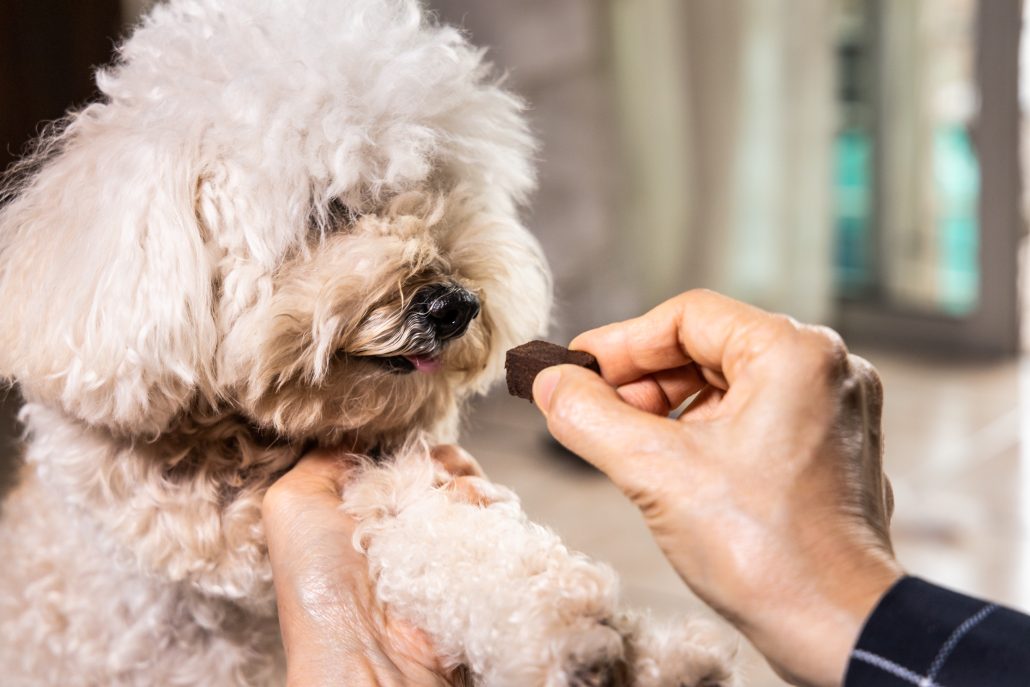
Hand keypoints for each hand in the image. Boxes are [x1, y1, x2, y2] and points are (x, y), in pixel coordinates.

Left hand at [262, 445, 483, 686]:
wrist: (366, 648)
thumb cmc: (320, 582)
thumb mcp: (292, 502)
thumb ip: (322, 457)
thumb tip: (355, 433)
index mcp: (360, 511)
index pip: (396, 457)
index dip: (403, 444)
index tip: (404, 445)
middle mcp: (403, 526)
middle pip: (438, 466)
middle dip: (438, 460)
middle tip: (429, 475)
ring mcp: (442, 544)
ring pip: (470, 486)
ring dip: (462, 480)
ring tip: (446, 497)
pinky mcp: (475, 562)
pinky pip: (494, 515)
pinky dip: (485, 504)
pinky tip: (467, 510)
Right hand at [531, 290, 901, 686]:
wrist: (836, 628)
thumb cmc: (767, 552)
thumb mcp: (655, 472)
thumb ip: (590, 417)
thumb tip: (550, 385)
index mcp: (796, 354)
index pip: (688, 316)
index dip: (622, 342)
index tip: (578, 368)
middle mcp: (828, 371)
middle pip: (710, 346)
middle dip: (643, 378)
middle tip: (592, 405)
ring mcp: (835, 411)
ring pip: (730, 383)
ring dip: (670, 406)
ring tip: (624, 439)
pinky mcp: (831, 449)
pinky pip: (755, 416)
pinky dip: (705, 430)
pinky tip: (668, 462)